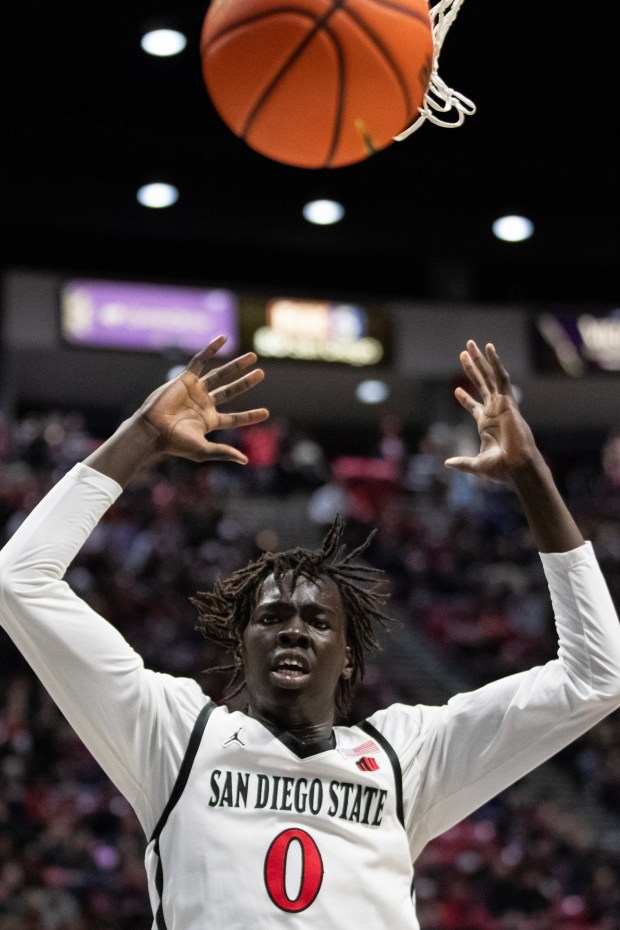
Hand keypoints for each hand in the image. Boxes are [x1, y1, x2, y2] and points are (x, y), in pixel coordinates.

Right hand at [135, 336, 268, 463]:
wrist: (153, 429)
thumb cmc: (175, 442)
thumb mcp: (202, 450)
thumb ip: (223, 453)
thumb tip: (245, 461)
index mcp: (209, 421)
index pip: (235, 418)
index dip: (250, 416)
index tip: (266, 413)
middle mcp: (204, 404)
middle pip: (230, 391)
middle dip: (245, 383)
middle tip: (261, 374)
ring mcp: (196, 390)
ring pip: (220, 374)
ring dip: (236, 366)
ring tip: (253, 357)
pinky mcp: (185, 379)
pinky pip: (200, 360)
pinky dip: (211, 349)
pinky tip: (223, 338)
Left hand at [444, 340, 539, 483]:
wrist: (517, 467)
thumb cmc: (502, 469)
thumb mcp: (477, 464)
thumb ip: (462, 462)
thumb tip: (447, 463)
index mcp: (487, 425)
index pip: (475, 407)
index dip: (465, 399)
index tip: (456, 391)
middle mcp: (495, 411)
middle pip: (481, 385)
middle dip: (472, 369)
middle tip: (463, 353)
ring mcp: (501, 404)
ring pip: (490, 377)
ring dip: (481, 360)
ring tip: (471, 344)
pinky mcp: (508, 400)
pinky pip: (501, 377)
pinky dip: (495, 362)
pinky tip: (488, 348)